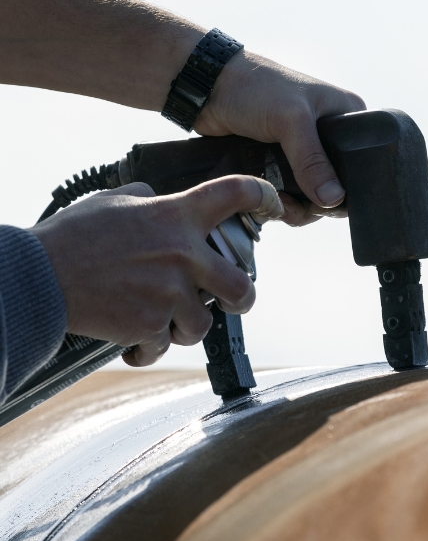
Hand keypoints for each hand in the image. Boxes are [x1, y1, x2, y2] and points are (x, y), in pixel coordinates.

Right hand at [30, 176, 281, 365]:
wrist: (41, 277)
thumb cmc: (74, 238)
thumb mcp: (114, 202)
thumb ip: (148, 201)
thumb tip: (157, 201)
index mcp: (177, 217)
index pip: (236, 193)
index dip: (264, 196)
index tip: (273, 205)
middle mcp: (183, 255)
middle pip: (243, 287)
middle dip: (241, 300)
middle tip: (231, 301)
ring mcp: (170, 294)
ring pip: (202, 325)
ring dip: (182, 326)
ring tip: (156, 319)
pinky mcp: (152, 326)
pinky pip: (164, 345)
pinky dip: (148, 347)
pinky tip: (131, 338)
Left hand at [195, 51, 365, 225]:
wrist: (208, 88)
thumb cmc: (254, 88)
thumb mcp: (290, 120)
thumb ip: (312, 160)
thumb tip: (334, 199)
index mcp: (346, 116)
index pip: (361, 164)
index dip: (347, 189)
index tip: (323, 205)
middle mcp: (328, 136)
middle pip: (335, 187)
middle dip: (315, 204)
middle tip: (292, 207)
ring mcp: (304, 153)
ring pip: (311, 197)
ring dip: (296, 209)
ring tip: (277, 206)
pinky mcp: (281, 165)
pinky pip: (290, 195)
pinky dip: (281, 205)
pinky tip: (269, 203)